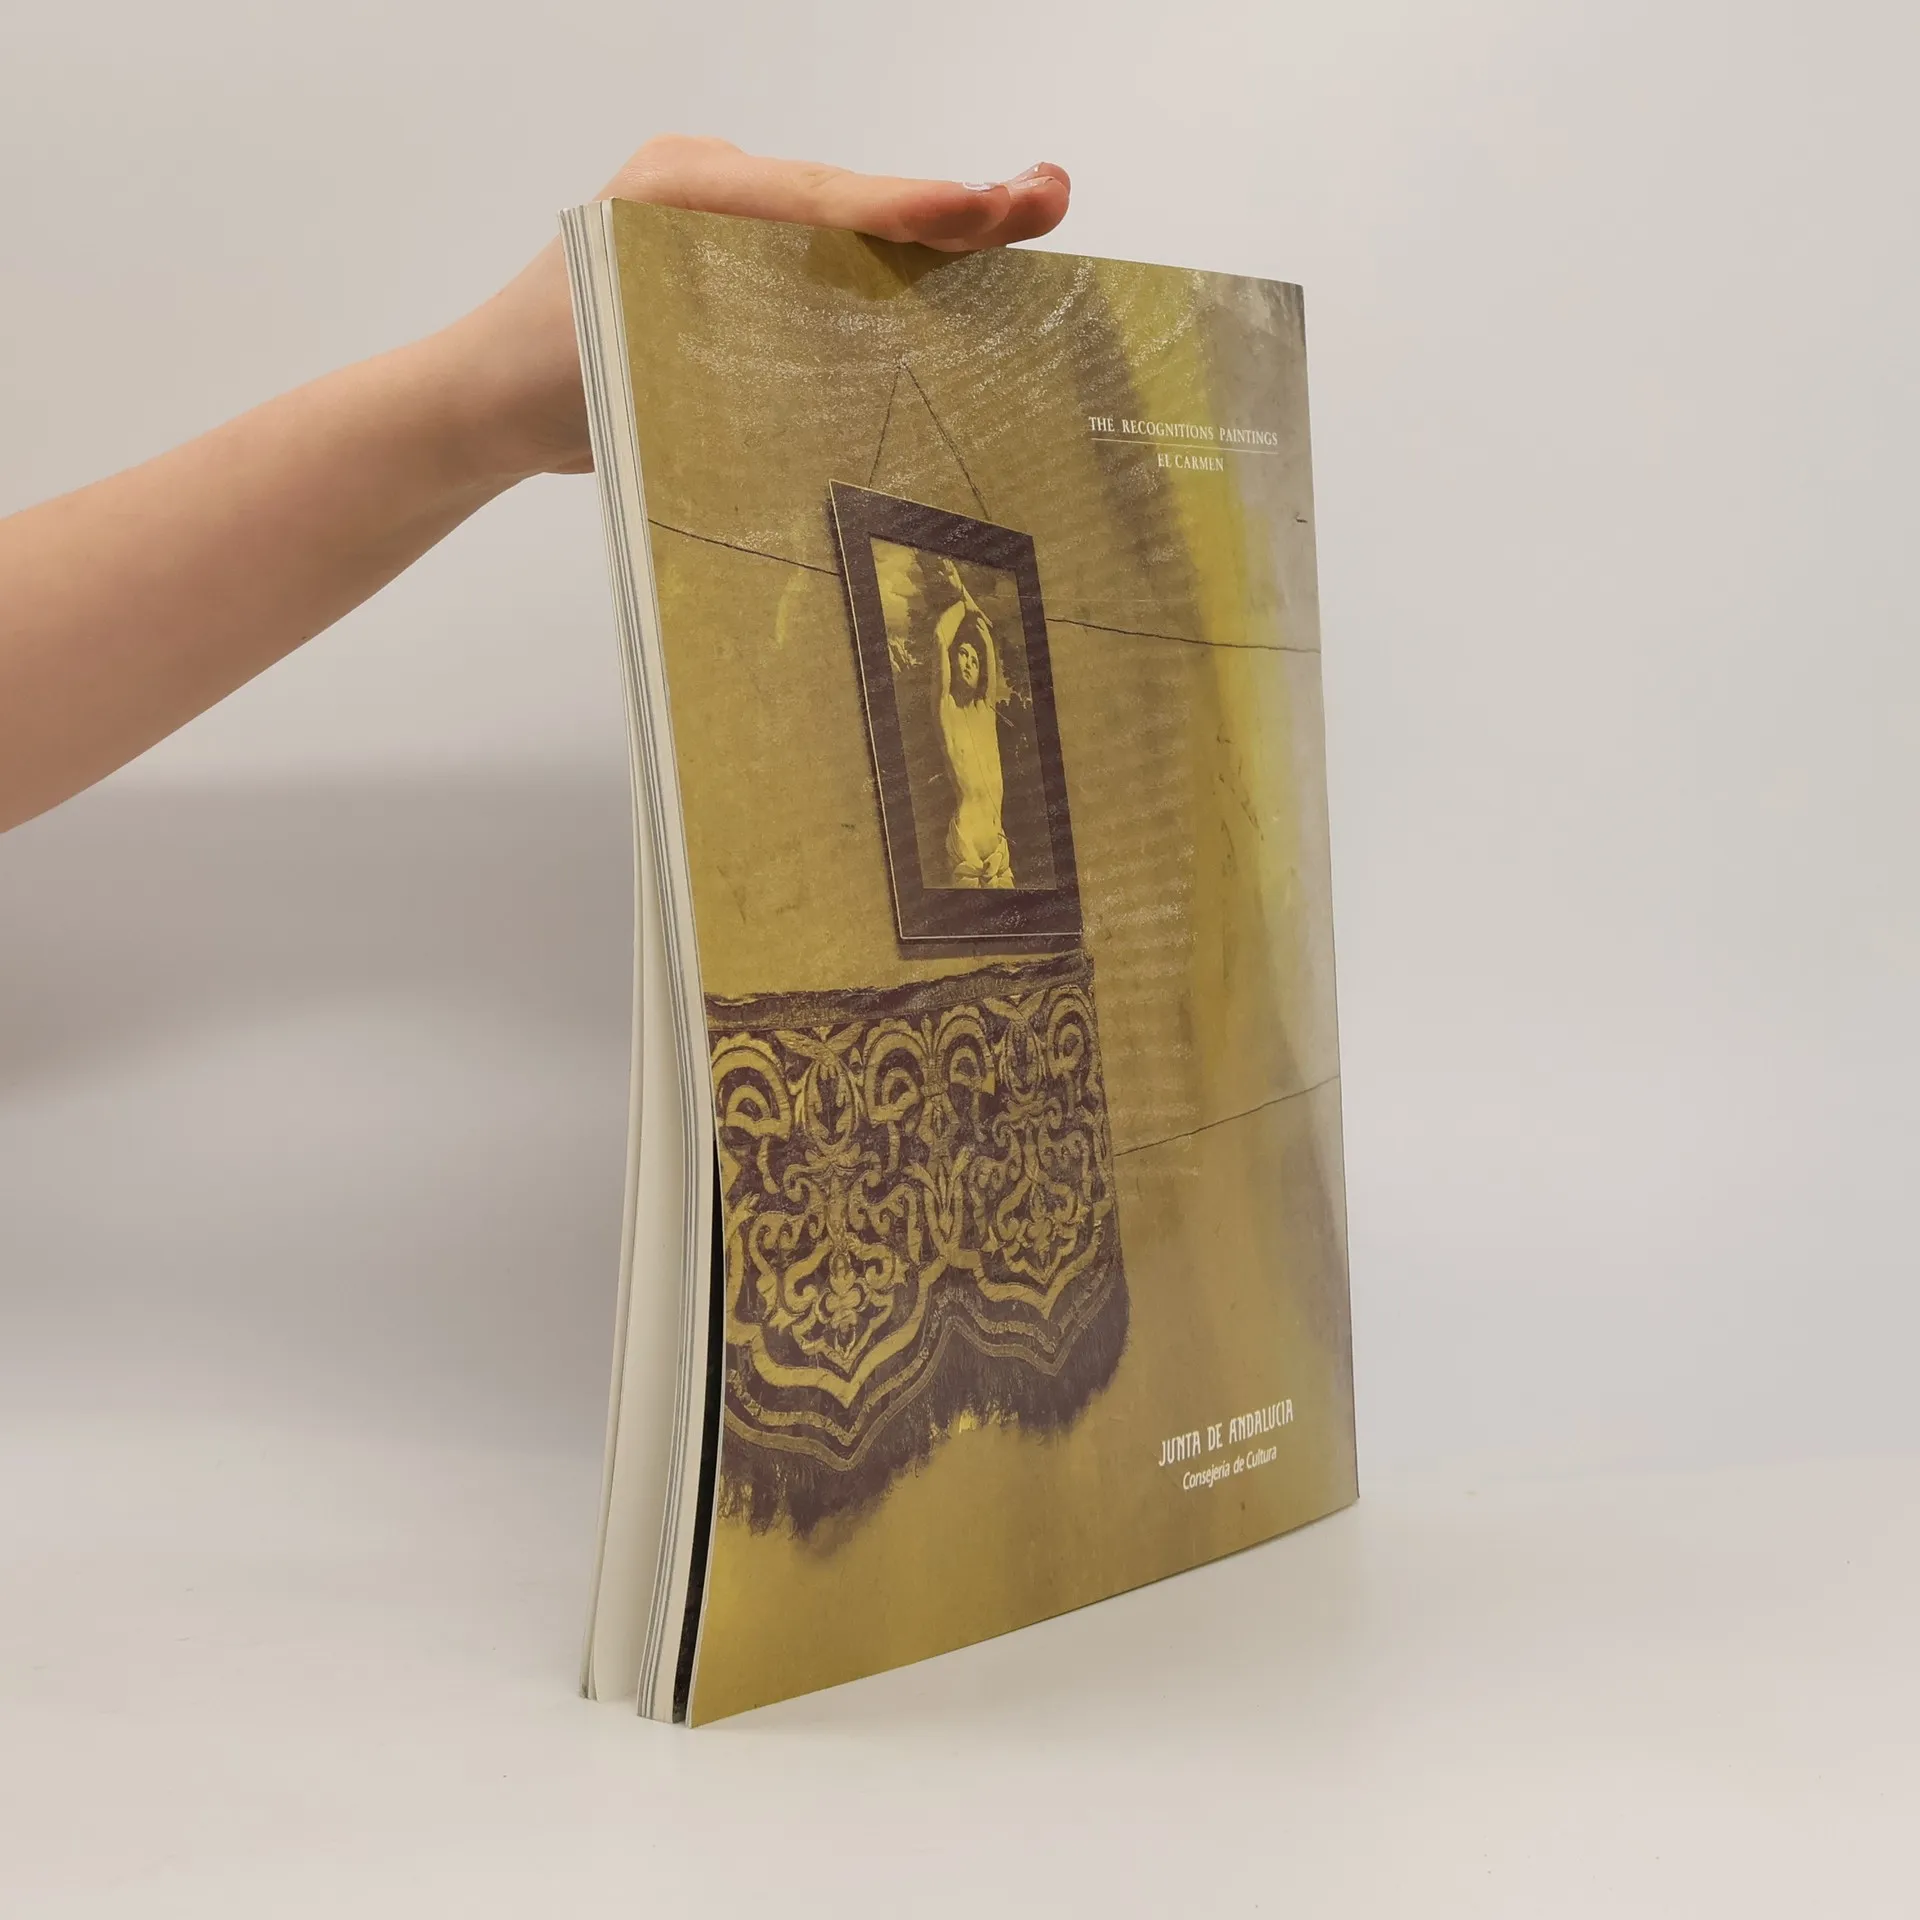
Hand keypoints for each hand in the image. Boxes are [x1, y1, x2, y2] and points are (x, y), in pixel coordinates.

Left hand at [446, 136, 1071, 483]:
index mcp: (677, 194)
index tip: (981, 213)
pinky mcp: (725, 251)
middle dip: (943, 208)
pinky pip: (817, 249)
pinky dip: (879, 263)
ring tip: (1019, 222)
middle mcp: (703, 183)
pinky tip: (949, 273)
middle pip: (844, 198)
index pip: (816, 201)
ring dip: (924, 232)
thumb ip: (735, 363)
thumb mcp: (637, 377)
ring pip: (839, 220)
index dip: (905, 211)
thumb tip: (849, 372)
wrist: (479, 401)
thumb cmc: (544, 392)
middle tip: (1044, 199)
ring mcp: (715, 212)